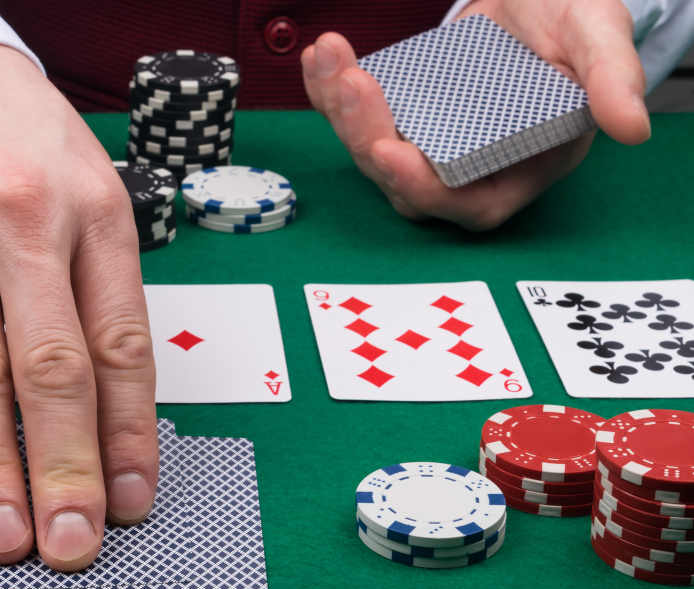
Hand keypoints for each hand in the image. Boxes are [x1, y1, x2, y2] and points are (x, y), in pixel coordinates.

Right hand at [0, 43, 158, 570]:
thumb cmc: (14, 134)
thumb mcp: (84, 185)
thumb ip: (96, 283)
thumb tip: (109, 401)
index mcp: (97, 214)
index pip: (122, 343)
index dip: (129, 432)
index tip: (132, 499)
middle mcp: (26, 225)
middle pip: (55, 368)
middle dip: (68, 466)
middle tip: (73, 543)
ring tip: (4, 534)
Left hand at [301, 0, 650, 229]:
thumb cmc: (570, 24)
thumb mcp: (597, 38)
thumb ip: (611, 79)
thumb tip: (631, 126)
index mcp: (515, 168)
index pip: (465, 204)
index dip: (424, 189)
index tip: (391, 153)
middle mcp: (464, 166)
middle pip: (402, 180)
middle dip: (368, 136)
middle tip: (355, 84)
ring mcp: (425, 142)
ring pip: (369, 149)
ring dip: (341, 111)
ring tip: (332, 57)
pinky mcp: (398, 113)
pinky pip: (353, 115)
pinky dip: (326, 90)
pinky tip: (318, 57)